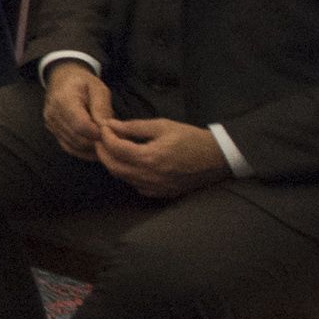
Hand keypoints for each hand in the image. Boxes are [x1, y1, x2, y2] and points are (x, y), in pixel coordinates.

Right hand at [41, 59, 113, 156]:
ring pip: (74, 146)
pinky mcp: (52, 131)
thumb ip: (102, 108)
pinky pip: (69, 148)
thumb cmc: (83, 82)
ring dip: (92, 148)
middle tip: (113, 138)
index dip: (99, 133)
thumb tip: (107, 129)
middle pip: (78, 138)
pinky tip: (95, 147)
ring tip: (106, 141)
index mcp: (64, 99)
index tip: (112, 131)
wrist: (62, 79)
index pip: (81, 125)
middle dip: (98, 142)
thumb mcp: (98, 88)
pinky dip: (84, 151)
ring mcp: (51, 124)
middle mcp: (53, 114)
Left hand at [96, 115, 225, 197]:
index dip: (105, 136)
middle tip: (101, 138)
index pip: (115, 149)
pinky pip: (135, 185)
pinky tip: (129, 162)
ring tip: (112, 147)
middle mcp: (150, 176)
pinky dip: (127, 174)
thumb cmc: (190, 138)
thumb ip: (134, 127)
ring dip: (113, 163)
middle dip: (103, 151)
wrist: (217, 158)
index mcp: (150, 158)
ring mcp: (155, 188)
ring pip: (122, 177)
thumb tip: (110, 125)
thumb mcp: (162, 125)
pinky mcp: (161, 193)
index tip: (104, 126)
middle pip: (113, 167)